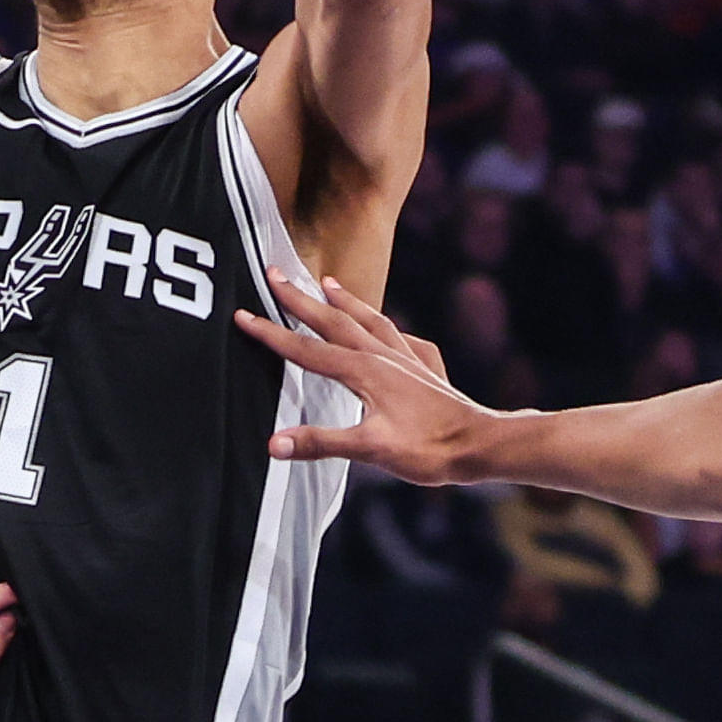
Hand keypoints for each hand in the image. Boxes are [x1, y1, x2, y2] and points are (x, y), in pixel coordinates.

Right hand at [242, 263, 496, 483]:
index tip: (242, 315)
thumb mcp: (370, 450)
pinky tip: (387, 330)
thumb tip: (273, 444)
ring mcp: (405, 358)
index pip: (305, 349)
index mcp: (363, 370)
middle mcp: (383, 356)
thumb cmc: (428, 450)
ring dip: (342, 301)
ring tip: (327, 283)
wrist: (480, 444)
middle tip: (274, 272)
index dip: (270, 334)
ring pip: (367, 319)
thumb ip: (320, 443)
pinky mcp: (424, 368)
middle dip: (299, 298)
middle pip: (332, 320)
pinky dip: (384, 326)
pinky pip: (399, 337)